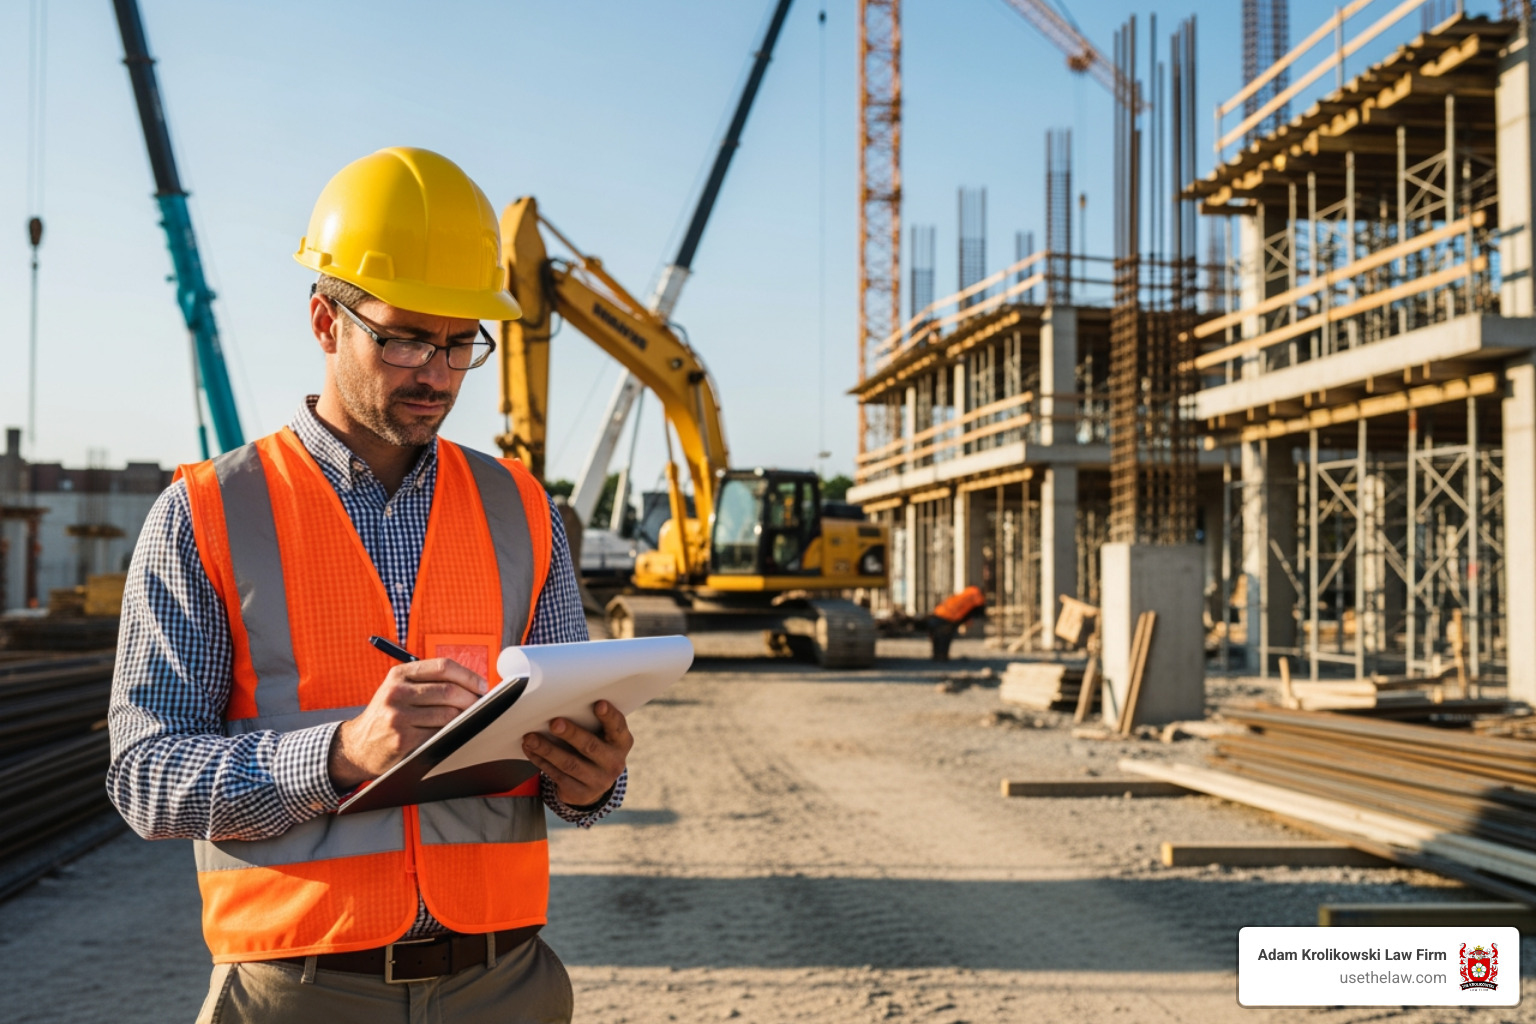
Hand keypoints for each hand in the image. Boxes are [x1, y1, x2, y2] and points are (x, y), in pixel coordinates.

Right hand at [328, 658, 486, 789]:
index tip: (482, 685)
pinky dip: (452, 733)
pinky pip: (439, 734)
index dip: (468, 675)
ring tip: (471, 719)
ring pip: (447, 713)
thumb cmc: (387, 715)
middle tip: (482, 705)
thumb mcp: (398, 690)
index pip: (442, 667)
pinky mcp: (402, 739)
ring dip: (465, 717)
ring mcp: (398, 716)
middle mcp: (396, 692)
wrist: (357, 746)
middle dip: (472, 699)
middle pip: (449, 690)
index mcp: (399, 674)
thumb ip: (428, 683)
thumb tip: (473, 685)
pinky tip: (456, 733)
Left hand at [521, 701, 632, 808]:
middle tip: (554, 723)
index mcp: (621, 743)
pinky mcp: (580, 793)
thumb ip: (591, 722)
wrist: (594, 784)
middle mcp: (614, 763)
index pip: (618, 727)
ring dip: (548, 749)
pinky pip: (557, 776)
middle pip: (591, 747)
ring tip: (530, 738)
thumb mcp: (602, 736)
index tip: (599, 704)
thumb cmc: (595, 747)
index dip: (609, 716)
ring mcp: (598, 781)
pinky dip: (541, 761)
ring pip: (569, 764)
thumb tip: (562, 704)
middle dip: (571, 733)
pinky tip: (530, 750)